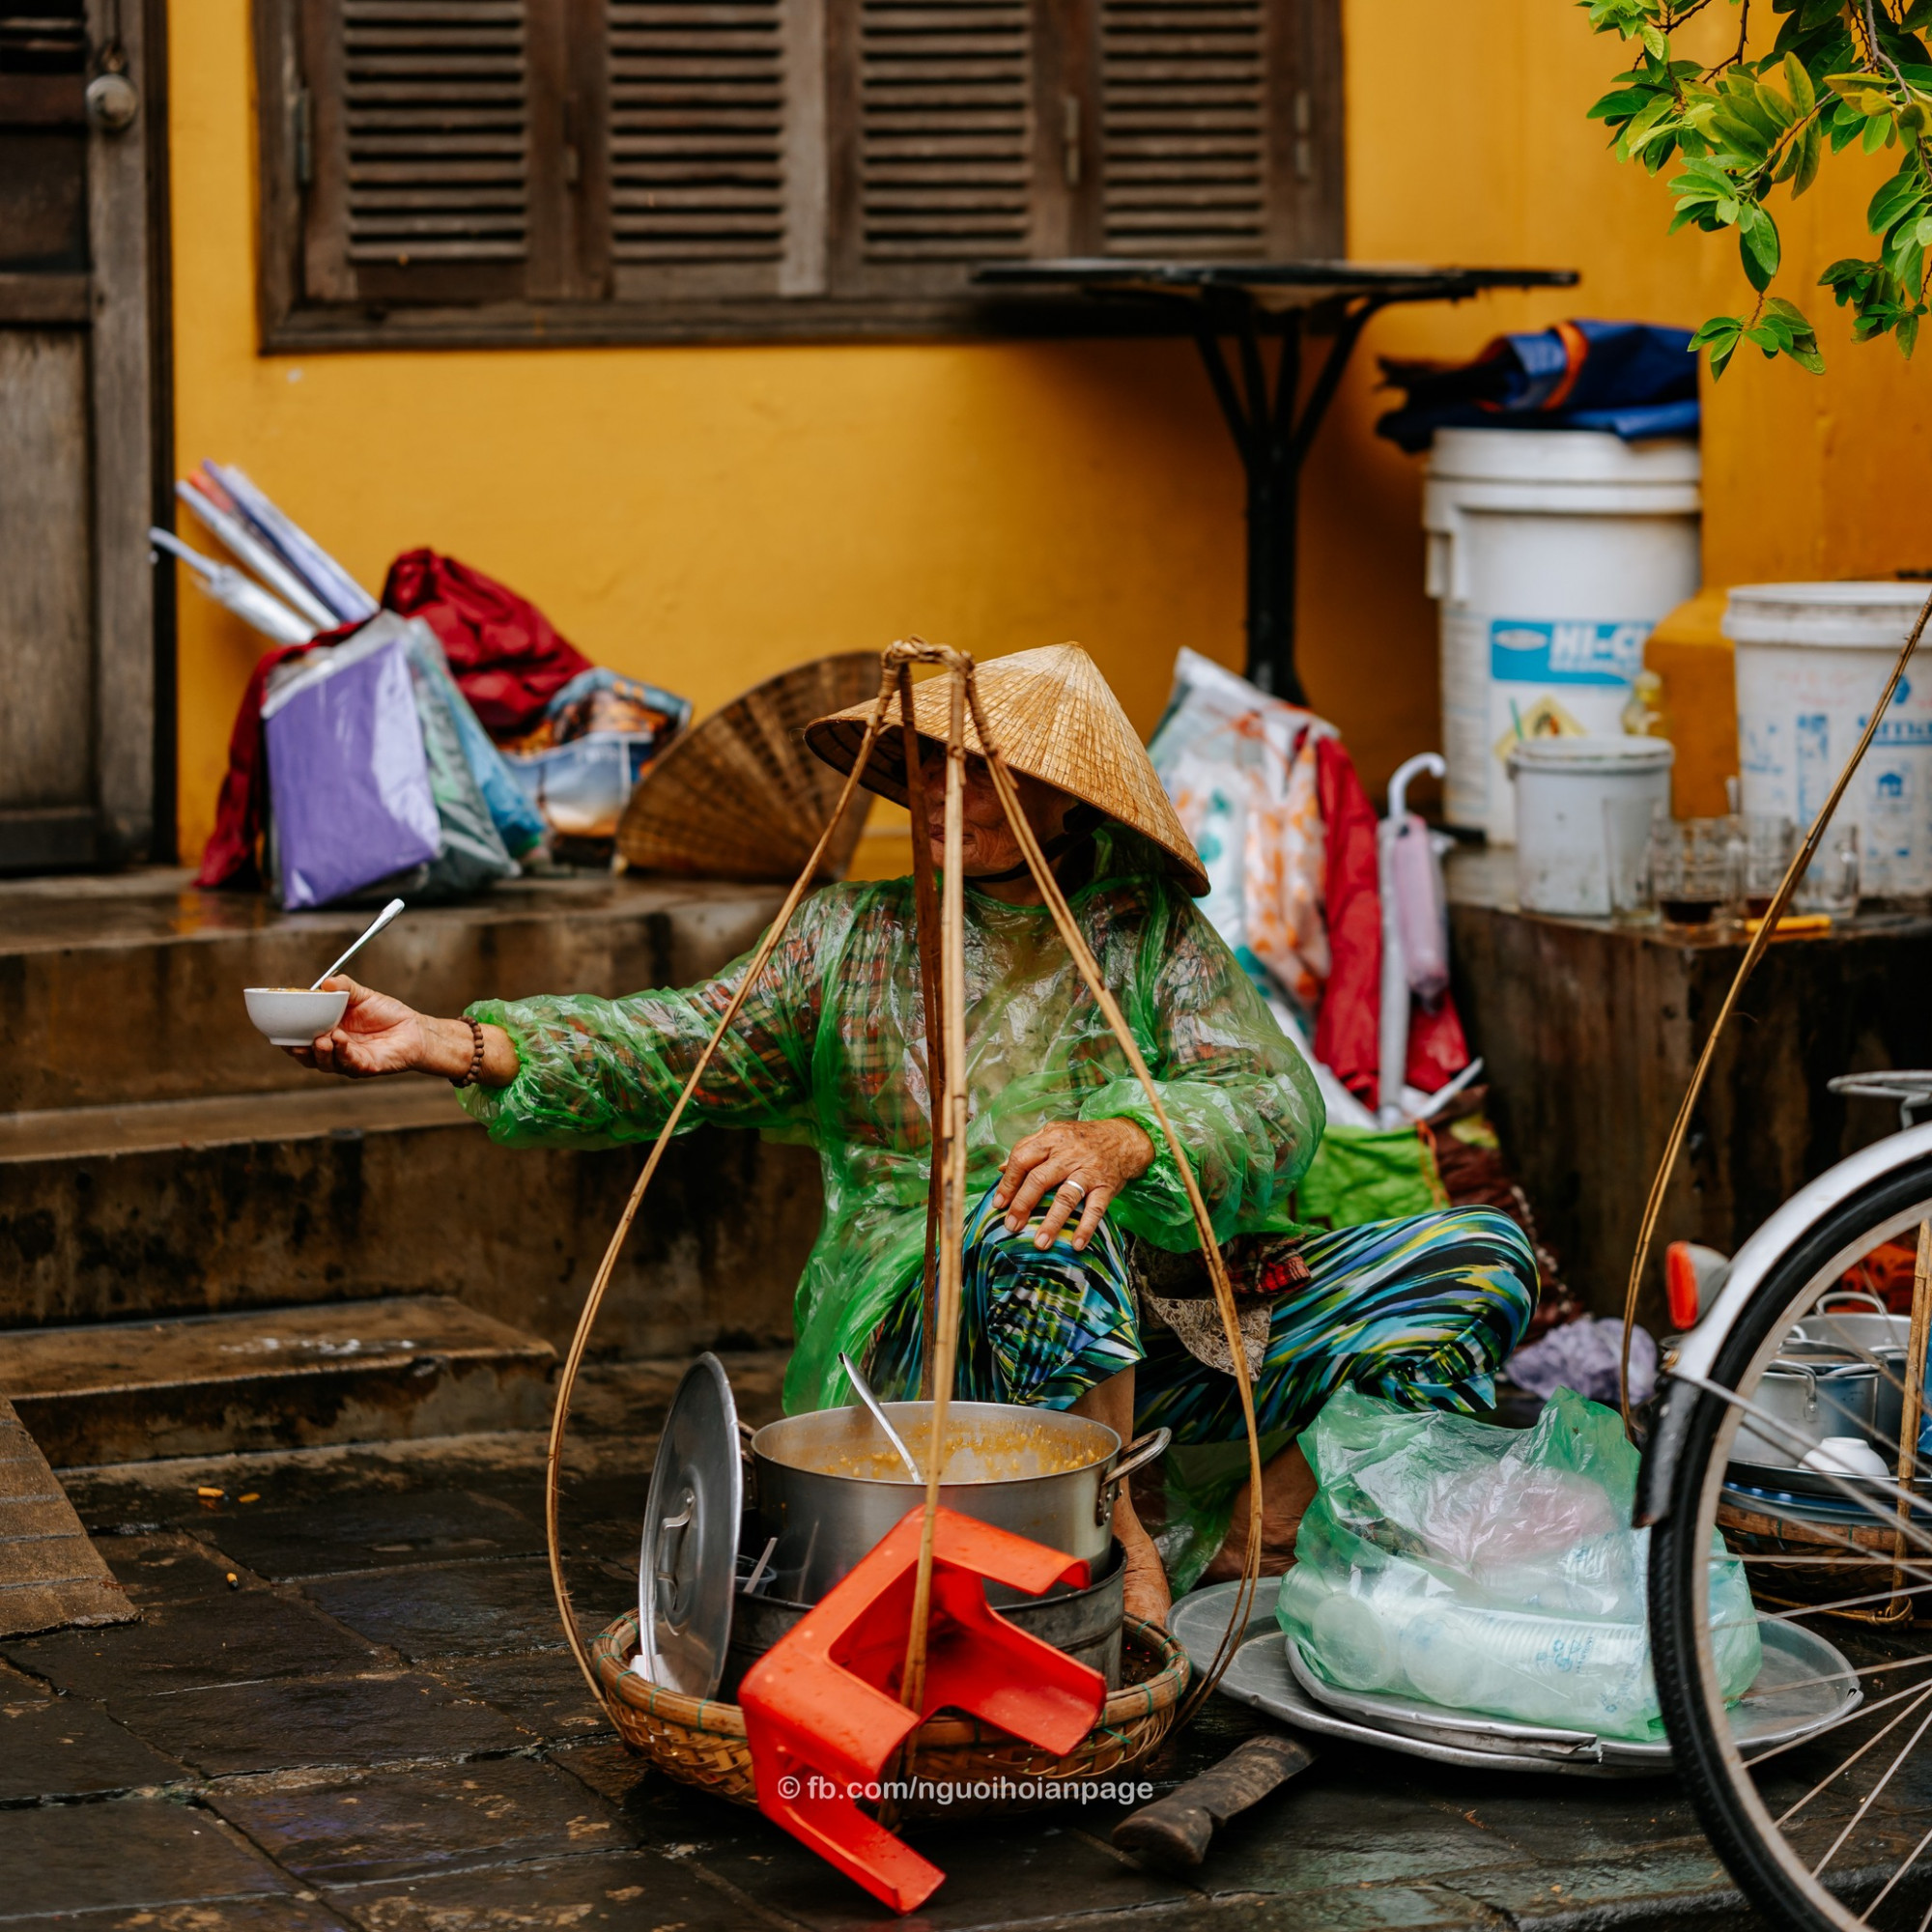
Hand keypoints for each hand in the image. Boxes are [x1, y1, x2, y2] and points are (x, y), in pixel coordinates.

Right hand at [288, 976, 457, 1078]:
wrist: (414, 1029)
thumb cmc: (385, 1013)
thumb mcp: (361, 994)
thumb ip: (342, 987)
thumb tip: (325, 982)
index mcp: (326, 1033)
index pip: (299, 1040)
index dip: (286, 1038)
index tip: (276, 1030)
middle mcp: (333, 1051)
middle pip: (307, 1057)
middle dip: (298, 1051)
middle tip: (296, 1042)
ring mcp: (348, 1061)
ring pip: (326, 1063)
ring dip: (321, 1052)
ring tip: (323, 1038)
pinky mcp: (366, 1068)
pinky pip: (350, 1064)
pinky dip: (343, 1053)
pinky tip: (341, 1041)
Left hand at [991, 1118, 1154, 1251]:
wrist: (1124, 1138)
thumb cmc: (1082, 1140)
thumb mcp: (1054, 1135)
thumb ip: (1028, 1148)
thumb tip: (1001, 1169)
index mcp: (1051, 1139)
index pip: (1022, 1158)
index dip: (1008, 1183)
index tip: (998, 1204)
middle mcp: (1069, 1153)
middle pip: (1039, 1179)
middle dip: (1022, 1204)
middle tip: (1011, 1225)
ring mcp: (1088, 1170)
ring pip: (1066, 1197)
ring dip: (1052, 1222)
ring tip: (1040, 1243)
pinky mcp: (1106, 1186)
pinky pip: (1095, 1209)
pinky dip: (1085, 1227)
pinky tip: (1076, 1244)